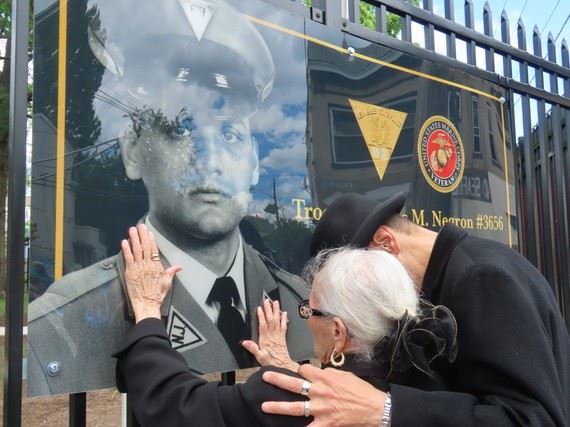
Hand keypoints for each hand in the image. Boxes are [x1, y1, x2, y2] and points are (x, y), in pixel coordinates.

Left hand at [122, 224, 181, 322]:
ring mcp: (138, 268)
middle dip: (142, 235)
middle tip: (140, 226)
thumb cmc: (157, 295)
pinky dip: (126, 249)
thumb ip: (171, 272)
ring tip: (132, 230)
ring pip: (136, 250)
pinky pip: (128, 258)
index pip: (154, 250)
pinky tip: (124, 242)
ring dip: (134, 239)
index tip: (149, 232)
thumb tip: (179, 267)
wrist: (147, 304)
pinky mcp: (130, 272)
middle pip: (145, 247)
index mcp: (157, 266)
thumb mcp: (167, 283)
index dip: (151, 240)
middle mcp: (148, 265)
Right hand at [241, 299, 298, 370]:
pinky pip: (284, 325)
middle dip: (268, 309)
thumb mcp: (259, 357)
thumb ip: (252, 348)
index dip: (261, 316)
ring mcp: (278, 335)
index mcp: (266, 339)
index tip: (259, 308)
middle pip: (270, 320)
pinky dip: (284, 318)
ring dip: (276, 311)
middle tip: (267, 301)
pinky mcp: (283, 337)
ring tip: (275, 303)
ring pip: (277, 320)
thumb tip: (244, 342)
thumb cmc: (271, 361)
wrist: (283, 365)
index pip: (263, 325)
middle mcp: (273, 335)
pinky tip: (284, 313)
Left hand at [261, 364, 385, 426]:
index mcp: (325, 378)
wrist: (375, 408)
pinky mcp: (326, 424)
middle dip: (277, 379)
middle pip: (294, 384)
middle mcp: (320, 392)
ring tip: (265, 406)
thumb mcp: (346, 375)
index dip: (299, 371)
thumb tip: (320, 373)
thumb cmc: (362, 391)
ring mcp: (321, 409)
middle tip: (265, 377)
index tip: (297, 373)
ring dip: (278, 406)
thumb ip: (329, 374)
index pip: (303, 370)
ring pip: (295, 407)